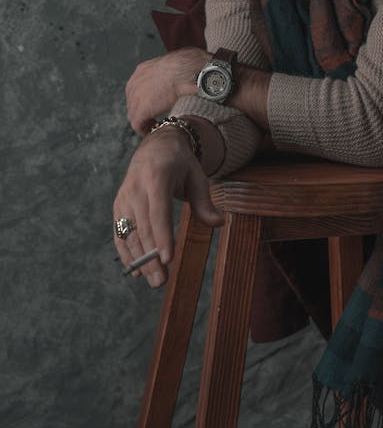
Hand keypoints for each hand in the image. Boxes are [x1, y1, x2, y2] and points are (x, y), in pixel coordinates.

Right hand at [113, 126, 223, 287]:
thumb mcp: (197, 176)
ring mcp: (124, 197)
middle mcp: (136, 187)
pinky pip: (120, 233)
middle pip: (143, 227)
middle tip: (161, 281)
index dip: (162, 236)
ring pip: (129, 233)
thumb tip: (218, 223)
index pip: (158, 211)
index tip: (168, 259)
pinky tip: (136, 270)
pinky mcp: (118, 205)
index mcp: (157, 177)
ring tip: (154, 280)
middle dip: (151, 256)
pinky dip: (126, 253)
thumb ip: (205, 202)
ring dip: (140, 259)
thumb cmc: (180, 163)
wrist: (155, 145)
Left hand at [126, 47, 208, 134]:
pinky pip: (138, 124)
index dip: (146, 100)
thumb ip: (173, 75)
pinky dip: (145, 129)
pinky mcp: (141, 110)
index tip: (156, 107)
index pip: (138, 89)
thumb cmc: (190, 66)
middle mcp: (135, 82)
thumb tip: (186, 81)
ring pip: (134, 114)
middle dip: (143, 111)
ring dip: (145, 121)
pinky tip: (155, 130)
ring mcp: (135, 96)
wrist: (189, 70)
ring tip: (157, 126)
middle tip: (155, 119)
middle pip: (133, 102)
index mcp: (143, 70)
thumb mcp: (177, 66)